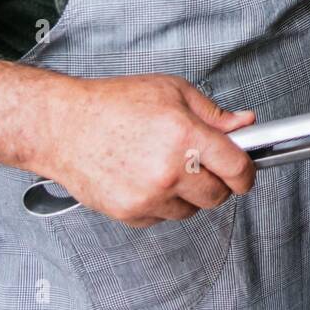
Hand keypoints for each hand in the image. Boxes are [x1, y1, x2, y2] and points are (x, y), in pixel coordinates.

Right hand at [41, 74, 257, 225]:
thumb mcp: (172, 91)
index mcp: (186, 137)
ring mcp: (149, 197)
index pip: (238, 170)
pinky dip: (160, 203)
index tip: (245, 173)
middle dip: (215, 180)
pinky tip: (144, 177)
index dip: (247, 173)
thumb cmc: (111, 104)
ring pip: (190, 210)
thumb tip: (244, 124)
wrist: (61, 126)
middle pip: (218, 196)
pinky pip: (162, 217)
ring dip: (186, 193)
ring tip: (164, 165)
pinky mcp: (130, 214)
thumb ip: (214, 113)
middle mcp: (169, 171)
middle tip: (200, 162)